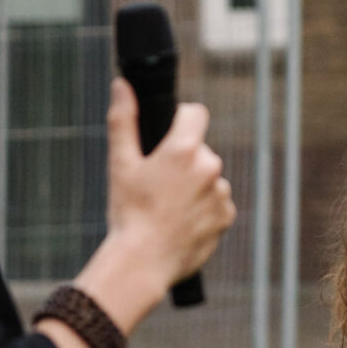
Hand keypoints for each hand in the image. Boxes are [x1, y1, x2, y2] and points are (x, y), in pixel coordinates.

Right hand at [103, 78, 234, 290]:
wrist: (143, 263)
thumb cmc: (128, 213)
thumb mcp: (120, 164)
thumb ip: (123, 119)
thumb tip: (122, 84)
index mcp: (184, 149)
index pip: (195, 113)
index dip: (180, 120)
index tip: (167, 136)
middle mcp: (210, 167)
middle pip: (198, 150)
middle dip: (182, 160)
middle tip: (157, 185)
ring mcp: (221, 193)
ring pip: (208, 177)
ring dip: (193, 185)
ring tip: (167, 208)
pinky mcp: (226, 216)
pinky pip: (216, 202)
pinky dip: (202, 208)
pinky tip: (180, 222)